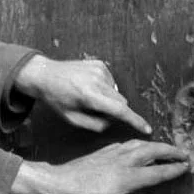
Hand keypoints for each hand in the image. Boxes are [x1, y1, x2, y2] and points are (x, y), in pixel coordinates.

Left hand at [10, 140, 188, 193]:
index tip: (186, 167)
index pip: (156, 172)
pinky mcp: (102, 152)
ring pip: (138, 144)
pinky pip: (125, 143)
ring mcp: (111, 154)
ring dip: (155, 144)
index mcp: (127, 178)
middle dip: (170, 151)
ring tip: (167, 148)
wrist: (59, 183)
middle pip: (151, 151)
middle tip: (184, 153)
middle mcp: (122, 162)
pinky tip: (138, 147)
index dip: (173, 169)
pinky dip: (137, 143)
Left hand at [15, 55, 150, 133]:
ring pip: (117, 92)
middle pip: (121, 103)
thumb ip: (95, 124)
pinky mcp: (99, 64)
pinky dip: (104, 87)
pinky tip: (87, 85)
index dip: (135, 121)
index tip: (147, 129)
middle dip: (114, 110)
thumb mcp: (72, 119)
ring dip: (108, 98)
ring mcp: (99, 70)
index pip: (119, 111)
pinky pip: (111, 82)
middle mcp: (97, 81)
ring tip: (86, 95)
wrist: (45, 74)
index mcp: (89, 96)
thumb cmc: (57, 99)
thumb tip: (113, 121)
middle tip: (93, 110)